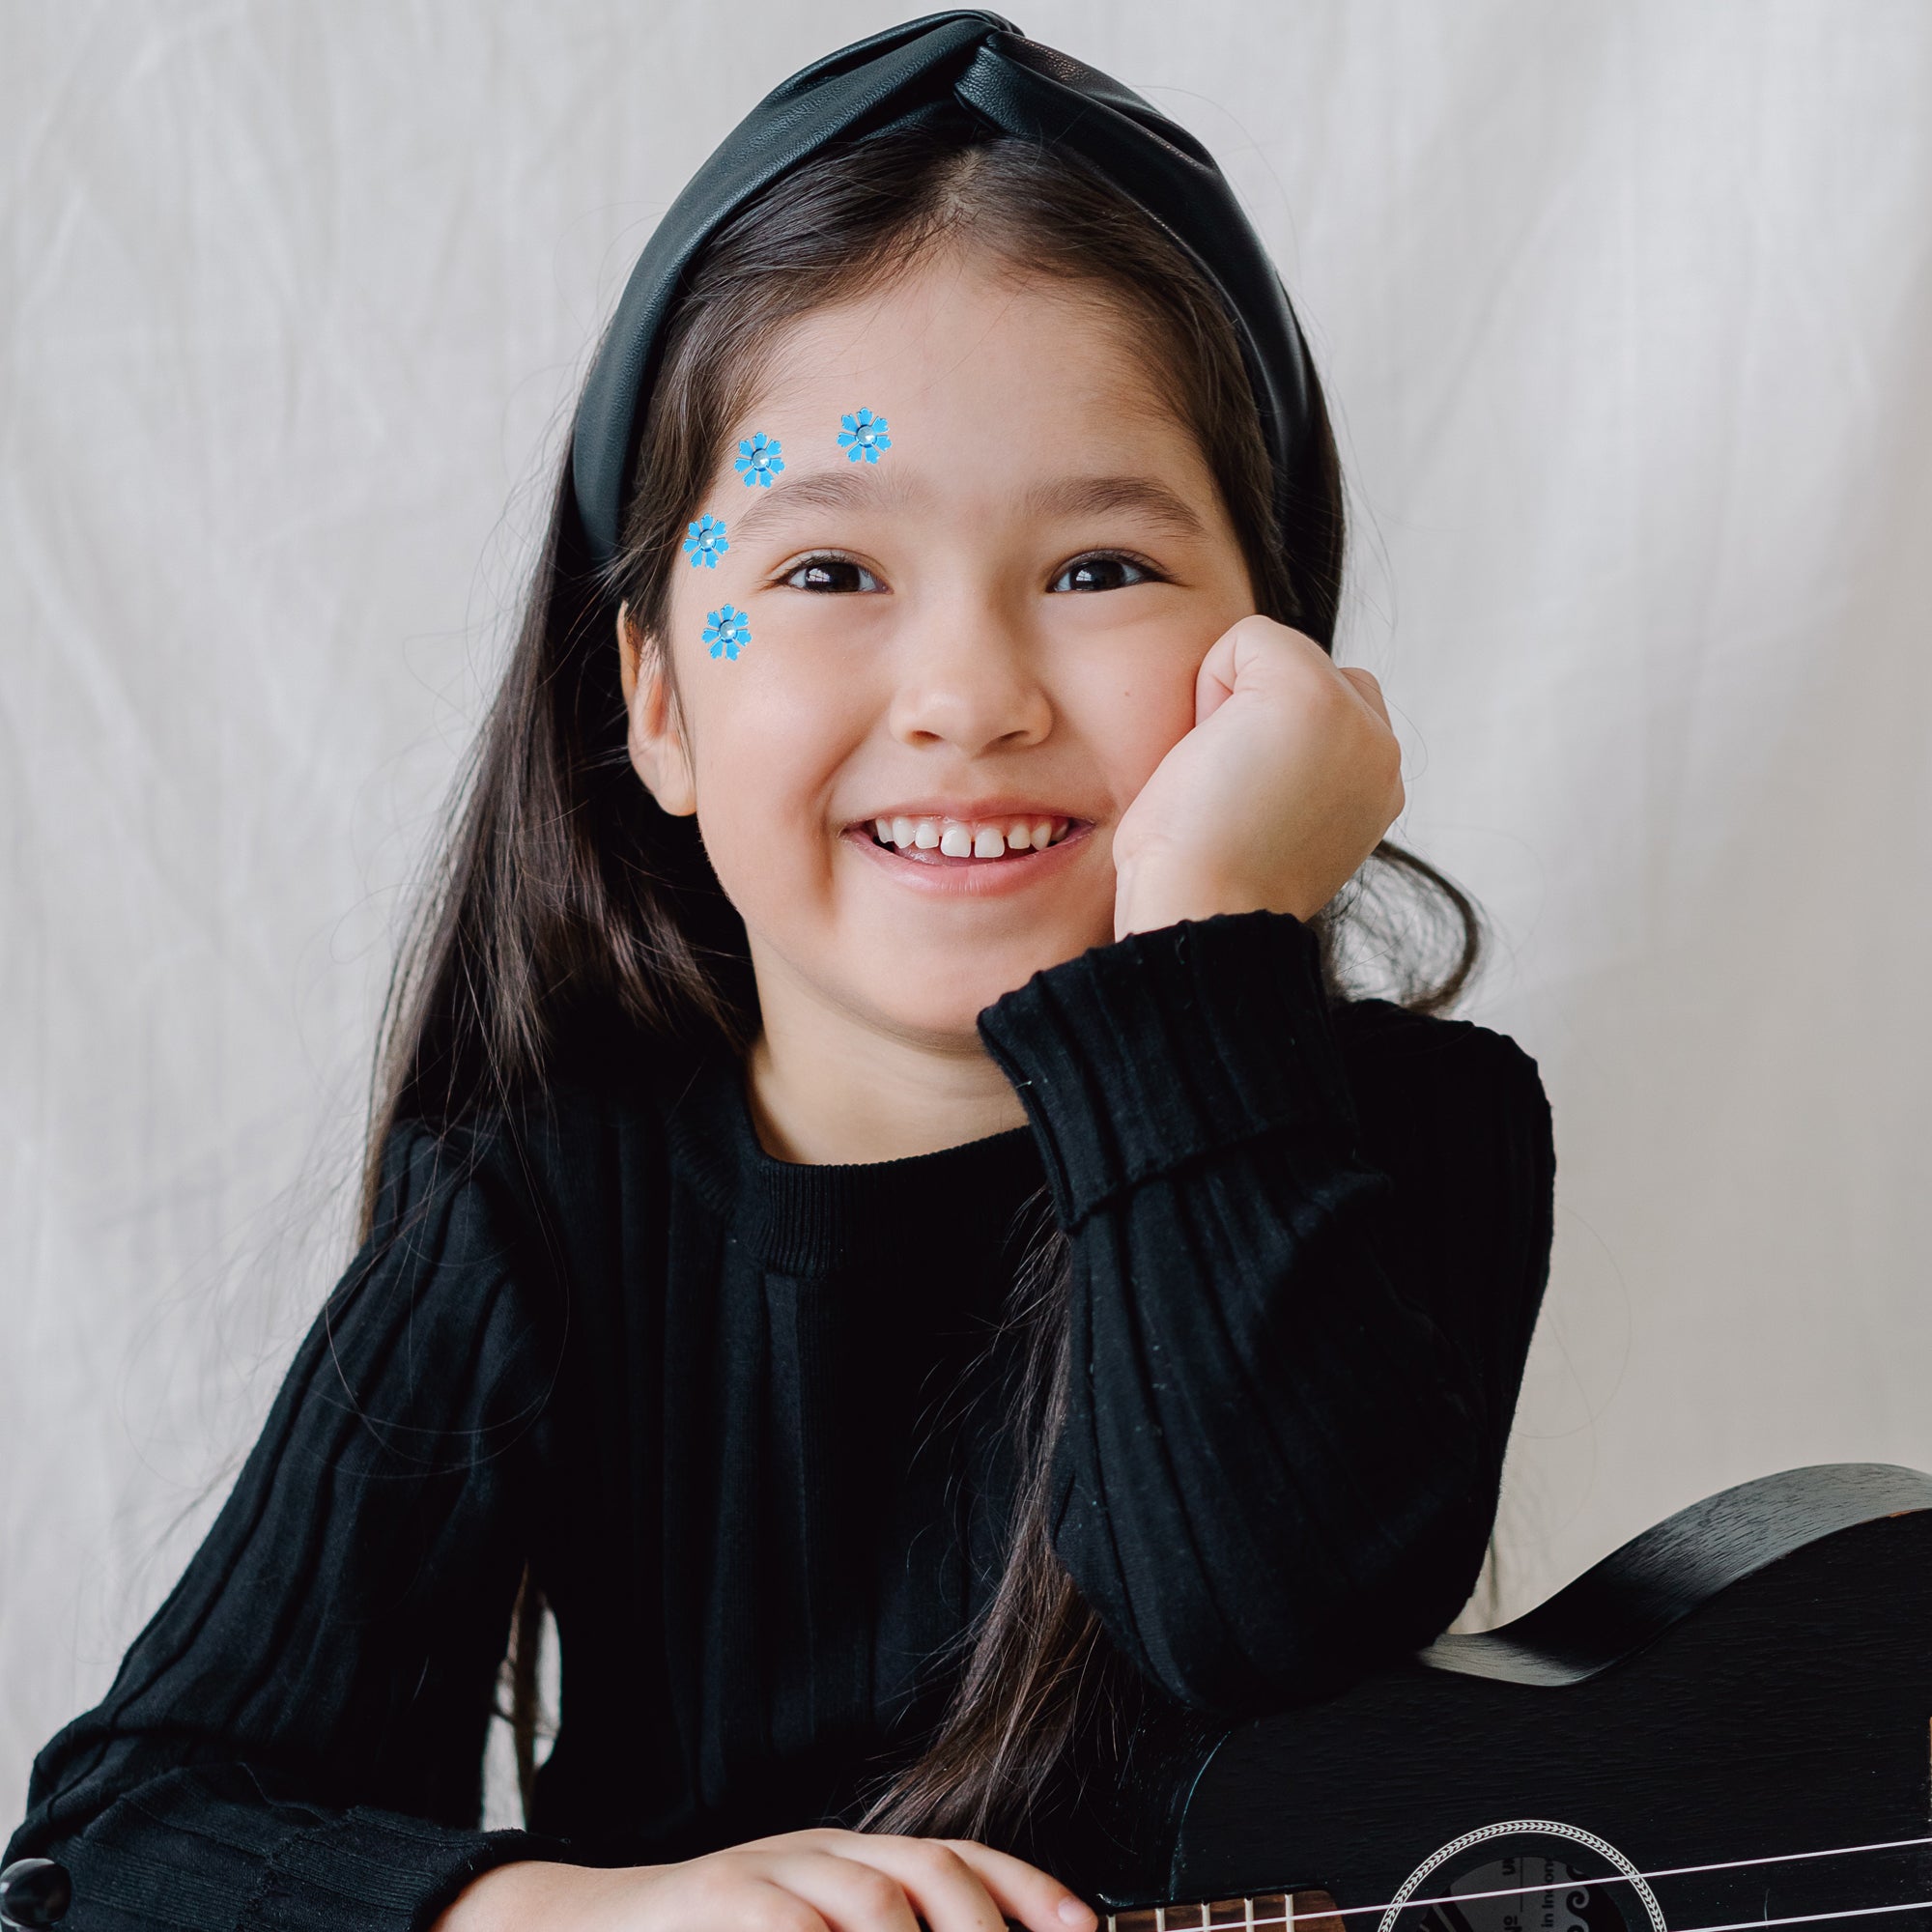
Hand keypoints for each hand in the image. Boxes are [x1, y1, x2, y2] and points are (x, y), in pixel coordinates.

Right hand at [431, 1828, 1097, 1931]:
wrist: (589, 1928)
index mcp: (853, 1862)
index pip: (958, 1857)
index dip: (1028, 1889)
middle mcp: (820, 1854)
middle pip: (930, 1873)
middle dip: (987, 1930)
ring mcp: (768, 1871)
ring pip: (873, 1897)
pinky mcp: (715, 1899)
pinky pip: (790, 1924)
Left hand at [1110, 615, 1403, 939]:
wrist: (1201, 915)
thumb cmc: (1203, 881)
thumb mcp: (1270, 822)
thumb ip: (1292, 770)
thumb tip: (1256, 734)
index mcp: (1375, 788)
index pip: (1329, 708)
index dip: (1264, 737)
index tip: (1246, 808)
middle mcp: (1382, 754)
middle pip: (1307, 672)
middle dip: (1255, 710)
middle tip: (1231, 791)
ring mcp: (1359, 723)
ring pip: (1280, 654)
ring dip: (1232, 700)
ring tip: (1224, 774)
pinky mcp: (1315, 697)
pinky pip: (1249, 638)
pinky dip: (1211, 679)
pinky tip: (1212, 751)